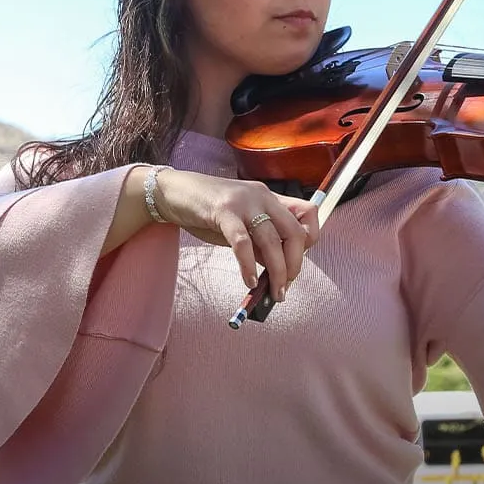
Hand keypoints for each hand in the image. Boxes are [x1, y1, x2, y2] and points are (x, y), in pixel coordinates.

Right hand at [152, 169, 319, 298]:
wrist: (174, 192)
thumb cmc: (207, 209)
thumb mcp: (240, 224)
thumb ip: (260, 242)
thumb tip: (276, 269)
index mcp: (269, 197)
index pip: (308, 215)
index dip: (309, 242)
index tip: (295, 263)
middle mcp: (262, 196)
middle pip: (295, 233)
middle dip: (294, 265)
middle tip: (284, 286)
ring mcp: (243, 202)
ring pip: (272, 241)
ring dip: (276, 272)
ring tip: (272, 291)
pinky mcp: (223, 211)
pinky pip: (242, 243)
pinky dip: (248, 266)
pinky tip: (249, 280)